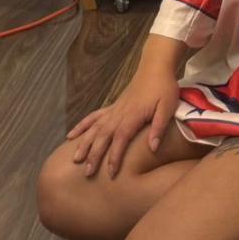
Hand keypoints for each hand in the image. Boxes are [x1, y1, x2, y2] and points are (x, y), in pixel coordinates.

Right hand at [65, 66, 180, 178]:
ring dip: (85, 143)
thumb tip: (153, 148)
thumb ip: (159, 127)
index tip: (111, 173)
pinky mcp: (112, 106)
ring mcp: (114, 109)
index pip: (121, 139)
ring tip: (75, 158)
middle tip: (87, 173)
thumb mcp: (167, 107)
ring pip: (95, 128)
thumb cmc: (163, 87)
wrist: (155, 66)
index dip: (115, 156)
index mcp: (133, 116)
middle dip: (95, 155)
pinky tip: (71, 136)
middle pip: (103, 136)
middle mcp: (119, 114)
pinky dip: (82, 126)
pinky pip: (94, 117)